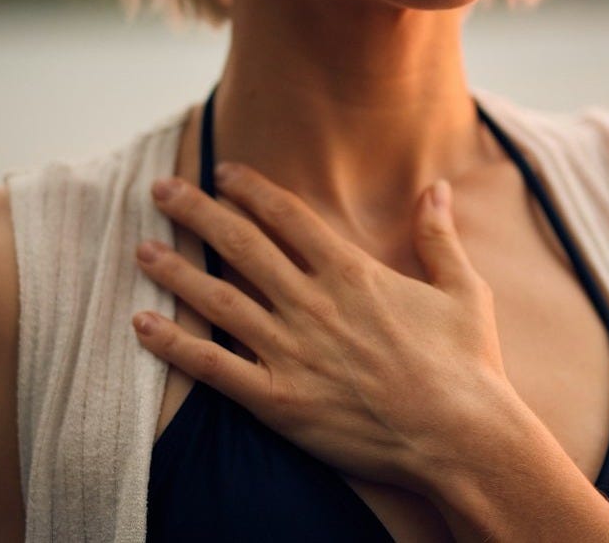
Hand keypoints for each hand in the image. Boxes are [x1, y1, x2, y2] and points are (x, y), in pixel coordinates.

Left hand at [132, 162, 513, 492]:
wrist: (462, 437)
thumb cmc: (467, 365)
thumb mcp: (463, 289)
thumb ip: (439, 235)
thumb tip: (438, 186)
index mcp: (352, 273)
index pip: (287, 216)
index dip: (250, 189)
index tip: (222, 171)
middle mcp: (312, 303)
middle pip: (241, 244)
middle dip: (197, 211)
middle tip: (161, 189)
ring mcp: (291, 351)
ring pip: (218, 299)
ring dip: (175, 270)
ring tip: (141, 249)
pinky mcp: (278, 400)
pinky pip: (213, 367)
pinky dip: (174, 345)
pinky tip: (141, 324)